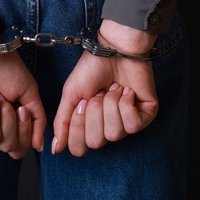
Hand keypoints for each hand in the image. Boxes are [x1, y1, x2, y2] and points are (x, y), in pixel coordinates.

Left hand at [0, 0, 45, 157]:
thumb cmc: (5, 67)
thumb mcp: (29, 95)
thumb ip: (37, 121)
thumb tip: (38, 147)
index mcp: (6, 124)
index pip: (17, 149)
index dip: (24, 133)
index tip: (22, 110)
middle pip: (7, 145)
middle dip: (10, 119)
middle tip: (3, 97)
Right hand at [52, 19, 158, 156]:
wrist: (114, 50)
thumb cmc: (91, 70)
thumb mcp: (70, 95)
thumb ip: (62, 123)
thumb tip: (55, 150)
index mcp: (89, 126)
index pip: (79, 147)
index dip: (77, 125)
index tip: (81, 102)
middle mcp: (106, 128)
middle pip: (95, 142)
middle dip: (93, 113)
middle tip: (98, 94)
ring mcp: (126, 123)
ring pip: (114, 134)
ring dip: (110, 105)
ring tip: (113, 88)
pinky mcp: (145, 116)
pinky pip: (132, 126)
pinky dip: (125, 104)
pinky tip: (126, 91)